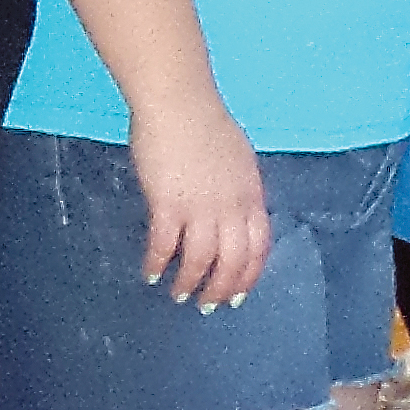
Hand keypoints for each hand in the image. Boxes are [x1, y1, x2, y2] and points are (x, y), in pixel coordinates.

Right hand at [128, 96, 274, 305]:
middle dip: (221, 289)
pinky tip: (150, 273)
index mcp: (251, 195)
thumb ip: (240, 189)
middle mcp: (231, 207)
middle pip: (233, 261)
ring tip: (178, 296)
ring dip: (189, 283)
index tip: (239, 293)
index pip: (259, 246)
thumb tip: (236, 211)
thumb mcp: (239, 159)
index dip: (249, 274)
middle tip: (209, 306)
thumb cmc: (206, 124)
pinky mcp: (167, 204)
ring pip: (200, 260)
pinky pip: (164, 244)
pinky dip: (157, 263)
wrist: (179, 104)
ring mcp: (201, 207)